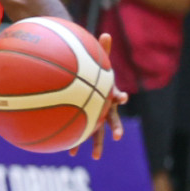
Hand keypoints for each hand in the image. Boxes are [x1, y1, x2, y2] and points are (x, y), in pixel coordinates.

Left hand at [72, 32, 127, 159]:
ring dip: (96, 143)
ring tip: (95, 157)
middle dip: (114, 128)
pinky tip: (67, 151)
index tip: (123, 97)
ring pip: (97, 132)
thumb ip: (101, 49)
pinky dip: (73, 141)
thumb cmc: (92, 73)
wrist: (88, 86)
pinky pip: (80, 132)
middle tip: (116, 136)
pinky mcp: (84, 122)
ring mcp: (95, 117)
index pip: (117, 95)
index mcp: (107, 94)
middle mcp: (104, 108)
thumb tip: (105, 33)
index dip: (121, 96)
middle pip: (111, 119)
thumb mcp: (97, 61)